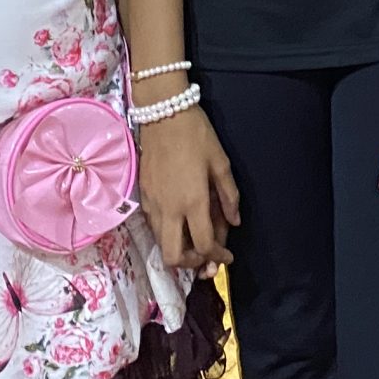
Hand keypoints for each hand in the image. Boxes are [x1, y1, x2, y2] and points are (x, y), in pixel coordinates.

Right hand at [139, 109, 238, 278]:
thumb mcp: (221, 163)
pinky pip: (154, 227)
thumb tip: (235, 222)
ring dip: (178, 250)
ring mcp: (153, 205)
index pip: (204, 245)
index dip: (218, 257)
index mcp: (193, 202)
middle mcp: (170, 210)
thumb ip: (229, 196)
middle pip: (174, 257)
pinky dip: (168, 234)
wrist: (163, 113)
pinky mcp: (142, 197)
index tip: (227, 257)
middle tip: (206, 255)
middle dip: (192, 264)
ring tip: (195, 240)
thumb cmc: (196, 135)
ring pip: (161, 244)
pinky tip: (180, 222)